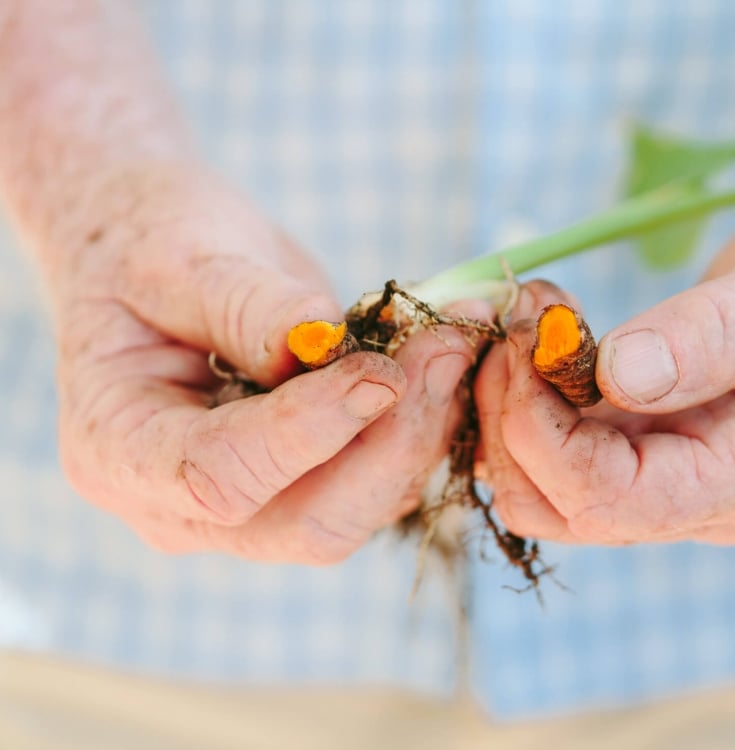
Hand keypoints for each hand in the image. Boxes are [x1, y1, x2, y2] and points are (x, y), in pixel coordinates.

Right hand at [49, 161, 476, 562]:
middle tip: (446, 347)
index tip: (380, 371)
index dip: (308, 432)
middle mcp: (185, 505)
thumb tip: (330, 342)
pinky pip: (381, 477)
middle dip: (392, 443)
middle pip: (311, 523)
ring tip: (454, 336)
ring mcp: (253, 503)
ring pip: (362, 506)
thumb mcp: (178, 257)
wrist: (152, 253)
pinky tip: (443, 352)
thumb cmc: (144, 246)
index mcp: (121, 453)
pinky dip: (422, 420)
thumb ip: (247, 305)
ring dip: (422, 427)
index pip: (220, 477)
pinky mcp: (310, 480)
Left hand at [476, 78, 734, 545]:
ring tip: (531, 310)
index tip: (522, 341)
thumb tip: (620, 376)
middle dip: (512, 420)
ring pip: (552, 485)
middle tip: (517, 315)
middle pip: (568, 507)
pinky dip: (531, 393)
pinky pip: (565, 445)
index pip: (623, 500)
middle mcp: (718, 494)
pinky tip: (544, 326)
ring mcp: (684, 471)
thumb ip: (724, 332)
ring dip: (512, 405)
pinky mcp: (658, 437)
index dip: (546, 435)